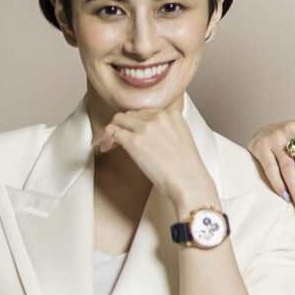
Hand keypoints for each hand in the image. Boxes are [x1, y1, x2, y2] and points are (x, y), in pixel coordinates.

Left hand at [95, 102, 217, 212]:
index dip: (135, 124)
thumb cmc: (186, 168)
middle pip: (131, 114)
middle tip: (118, 141)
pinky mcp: (134, 140)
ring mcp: (146, 127)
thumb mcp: (181, 139)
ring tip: (109, 144)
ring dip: (112, 131)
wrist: (189, 182)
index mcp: (172, 115)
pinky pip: (111, 132)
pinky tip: (105, 147)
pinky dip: (105, 139)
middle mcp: (159, 117)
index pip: (145, 112)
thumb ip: (166, 130)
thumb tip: (145, 134)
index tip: (132, 134)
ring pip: (118, 119)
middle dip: (123, 126)